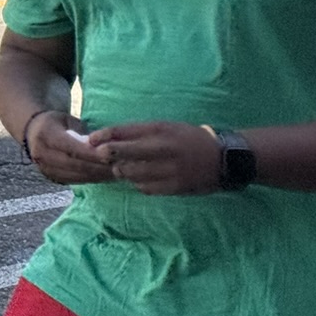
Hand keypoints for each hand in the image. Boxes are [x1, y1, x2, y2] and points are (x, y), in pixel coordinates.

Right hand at [20, 111, 114, 185]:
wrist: (32, 133)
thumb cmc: (55, 122)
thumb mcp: (68, 120)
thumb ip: (83, 133)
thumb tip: (104, 146)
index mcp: (46, 136)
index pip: (73, 148)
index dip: (93, 154)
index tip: (112, 155)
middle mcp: (42, 154)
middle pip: (76, 165)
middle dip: (100, 167)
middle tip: (121, 167)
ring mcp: (45, 169)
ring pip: (77, 176)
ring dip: (98, 176)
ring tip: (118, 173)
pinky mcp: (51, 178)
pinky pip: (75, 181)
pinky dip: (92, 179)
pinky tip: (105, 176)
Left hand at [91, 121, 223, 195]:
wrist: (224, 158)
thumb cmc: (188, 139)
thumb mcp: (166, 127)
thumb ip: (139, 133)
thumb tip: (106, 139)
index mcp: (161, 130)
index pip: (124, 131)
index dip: (103, 136)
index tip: (91, 140)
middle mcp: (164, 149)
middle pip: (123, 153)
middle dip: (107, 155)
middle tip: (101, 156)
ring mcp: (169, 170)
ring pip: (130, 173)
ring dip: (122, 171)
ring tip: (124, 167)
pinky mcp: (174, 187)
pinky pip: (144, 187)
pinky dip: (139, 183)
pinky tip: (143, 178)